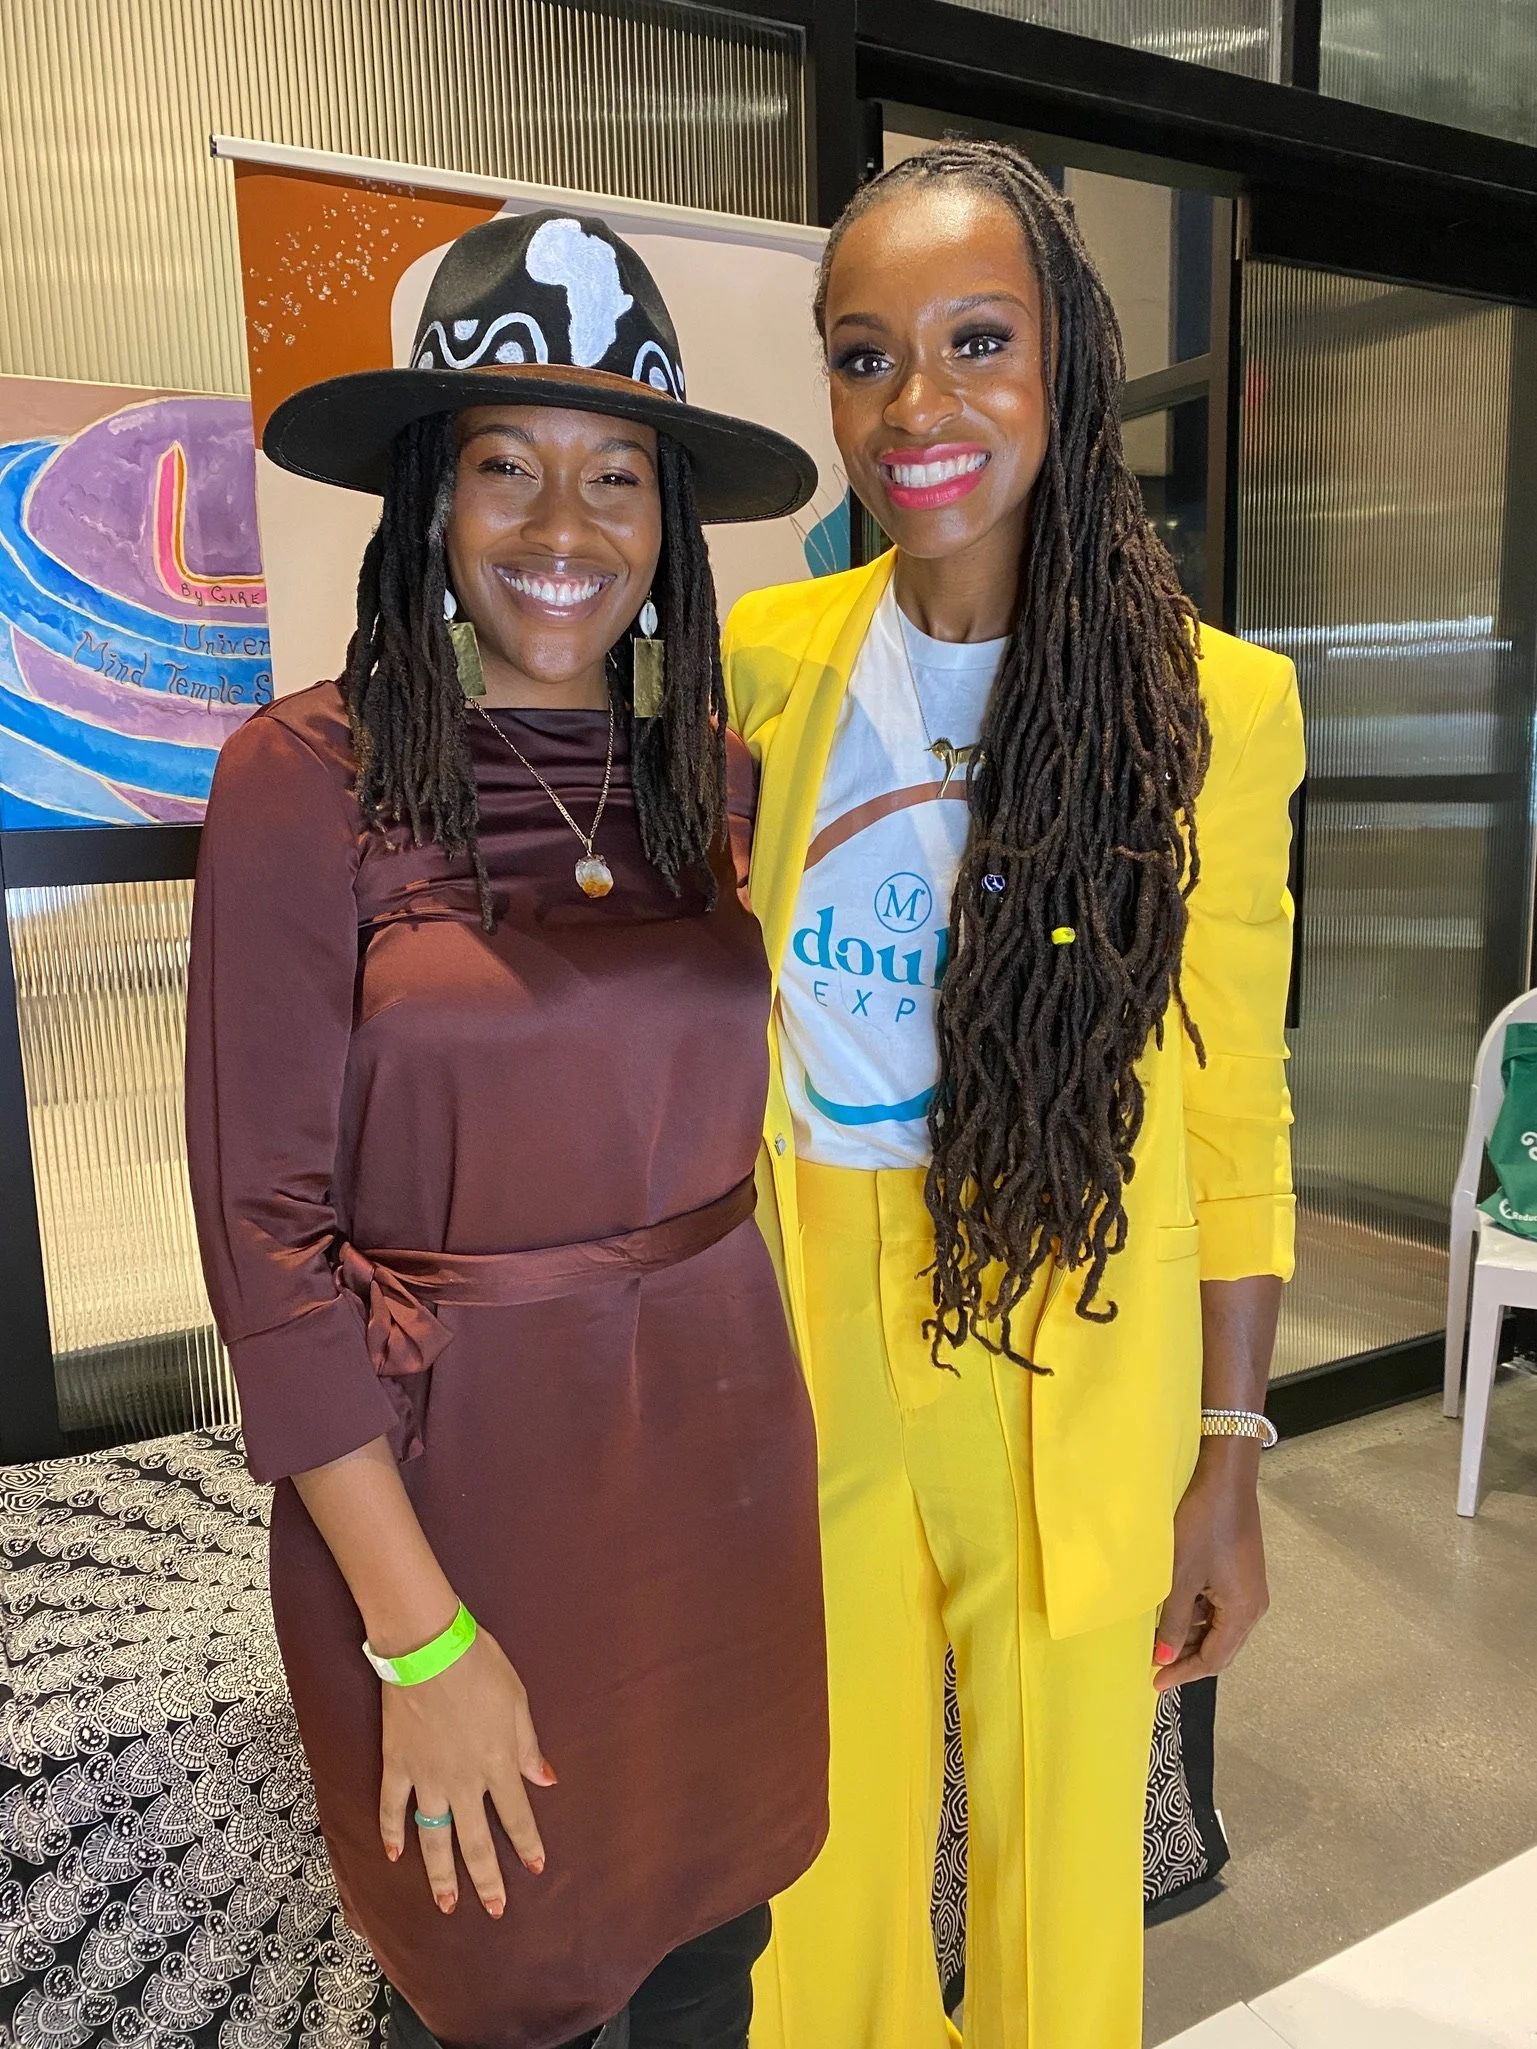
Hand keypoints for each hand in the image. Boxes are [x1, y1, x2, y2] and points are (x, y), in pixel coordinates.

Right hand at [378, 1628, 556, 1916]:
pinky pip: (392, 1807)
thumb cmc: (479, 1665)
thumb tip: (546, 1780)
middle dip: (487, 1879)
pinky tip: (393, 1854)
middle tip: (495, 1910)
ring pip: (434, 1837)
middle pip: (477, 1840)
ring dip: (441, 1873)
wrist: (428, 1647)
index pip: (518, 1816)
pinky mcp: (398, 1764)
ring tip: (447, 1904)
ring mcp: (427, 1777)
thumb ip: (529, 1746)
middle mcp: (464, 1781)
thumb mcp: (517, 1701)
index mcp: (498, 1763)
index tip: (536, 1869)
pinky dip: (390, 1832)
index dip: (528, 1844)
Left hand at [1153, 1440, 1268, 1692]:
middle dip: (1187, 1657)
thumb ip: (1173, 1620)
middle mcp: (1253, 1607)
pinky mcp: (1241, 1573)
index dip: (1183, 1672)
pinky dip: (1196, 1613)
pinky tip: (1173, 1608)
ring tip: (1157, 1637)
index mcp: (1243, 1613)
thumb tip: (1165, 1656)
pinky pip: (1218, 1606)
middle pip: (1220, 1646)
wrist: (1225, 1481)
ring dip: (1190, 1634)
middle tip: (1154, 1665)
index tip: (1155, 1683)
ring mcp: (1249, 1589)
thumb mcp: (1181, 1577)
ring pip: (1218, 1626)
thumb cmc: (1202, 1528)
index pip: (1214, 1659)